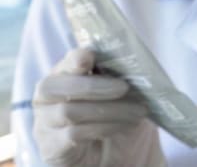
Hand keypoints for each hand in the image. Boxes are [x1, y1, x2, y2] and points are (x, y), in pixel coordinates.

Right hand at [32, 47, 165, 166]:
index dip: (75, 59)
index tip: (90, 56)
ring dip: (108, 110)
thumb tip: (133, 64)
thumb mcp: (123, 93)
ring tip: (138, 110)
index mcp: (64, 74)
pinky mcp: (51, 147)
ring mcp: (44, 123)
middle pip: (54, 86)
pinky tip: (125, 125)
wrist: (115, 152)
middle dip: (92, 85)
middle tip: (124, 87)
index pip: (65, 63)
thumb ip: (119, 76)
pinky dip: (104, 127)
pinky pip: (74, 134)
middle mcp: (47, 97)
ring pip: (68, 112)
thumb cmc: (117, 115)